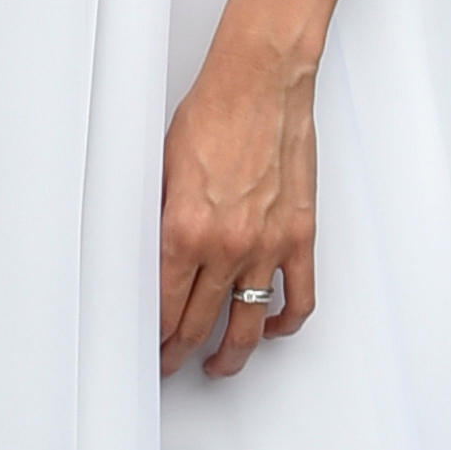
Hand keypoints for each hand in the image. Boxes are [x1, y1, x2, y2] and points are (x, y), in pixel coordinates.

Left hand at [159, 24, 317, 376]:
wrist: (261, 84)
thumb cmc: (214, 112)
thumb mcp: (163, 170)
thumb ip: (161, 221)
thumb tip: (153, 259)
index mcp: (185, 230)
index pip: (165, 306)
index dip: (155, 336)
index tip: (151, 347)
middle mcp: (227, 246)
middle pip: (200, 322)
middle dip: (180, 351)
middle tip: (171, 362)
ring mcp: (267, 245)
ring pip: (248, 323)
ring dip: (232, 355)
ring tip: (220, 366)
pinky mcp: (300, 236)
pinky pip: (298, 297)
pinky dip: (285, 322)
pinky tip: (272, 329)